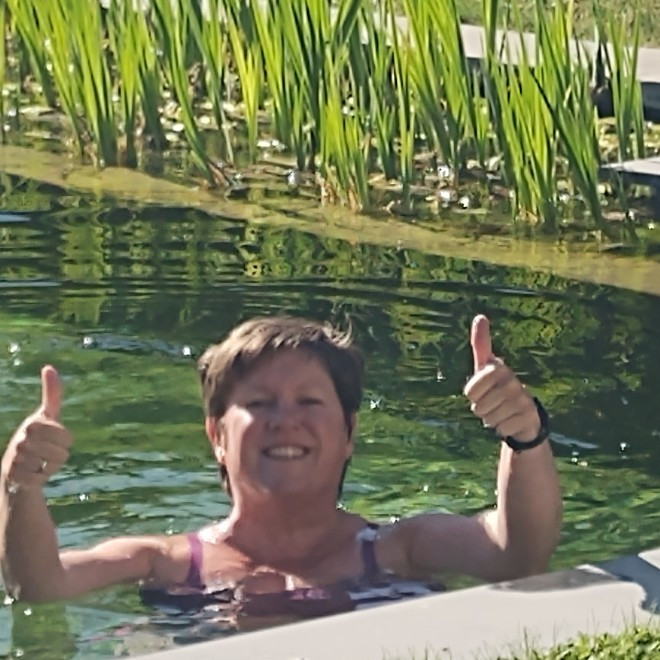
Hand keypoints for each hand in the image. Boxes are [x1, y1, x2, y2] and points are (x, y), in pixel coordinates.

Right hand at [1, 366, 72, 490]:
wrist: (15, 465)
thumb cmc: (36, 437)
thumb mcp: (47, 415)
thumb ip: (52, 394)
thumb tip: (49, 367)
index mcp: (33, 424)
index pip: (66, 437)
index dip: (65, 441)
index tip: (54, 438)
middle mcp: (22, 439)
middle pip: (61, 453)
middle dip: (59, 455)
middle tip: (47, 452)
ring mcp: (17, 457)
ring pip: (51, 466)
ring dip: (49, 467)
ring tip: (38, 462)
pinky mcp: (13, 475)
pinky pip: (40, 479)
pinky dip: (39, 478)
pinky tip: (31, 473)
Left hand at [463, 315, 539, 443]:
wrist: (523, 413)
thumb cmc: (496, 387)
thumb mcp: (485, 366)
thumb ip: (481, 344)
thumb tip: (480, 316)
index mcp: (498, 368)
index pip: (470, 390)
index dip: (471, 395)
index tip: (479, 391)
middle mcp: (513, 381)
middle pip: (479, 407)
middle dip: (481, 410)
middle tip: (491, 404)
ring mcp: (523, 398)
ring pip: (490, 419)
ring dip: (491, 419)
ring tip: (501, 411)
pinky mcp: (530, 416)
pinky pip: (503, 428)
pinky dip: (503, 428)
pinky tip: (511, 420)